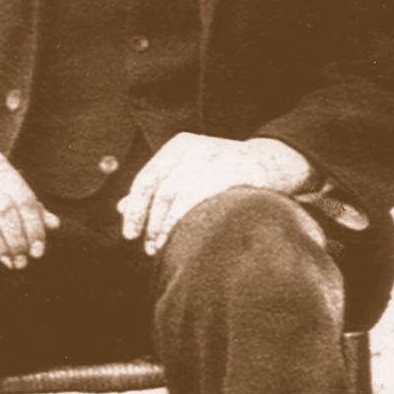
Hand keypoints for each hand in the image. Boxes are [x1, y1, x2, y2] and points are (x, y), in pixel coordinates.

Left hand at [118, 134, 315, 255]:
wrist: (271, 162)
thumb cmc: (221, 172)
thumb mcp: (186, 171)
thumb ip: (157, 187)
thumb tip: (121, 207)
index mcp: (180, 145)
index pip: (147, 180)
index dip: (135, 210)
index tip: (130, 235)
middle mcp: (198, 148)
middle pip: (163, 191)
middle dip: (153, 224)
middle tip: (150, 247)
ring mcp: (220, 158)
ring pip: (183, 197)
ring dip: (171, 227)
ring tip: (167, 247)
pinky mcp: (240, 171)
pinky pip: (209, 202)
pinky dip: (195, 222)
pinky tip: (192, 236)